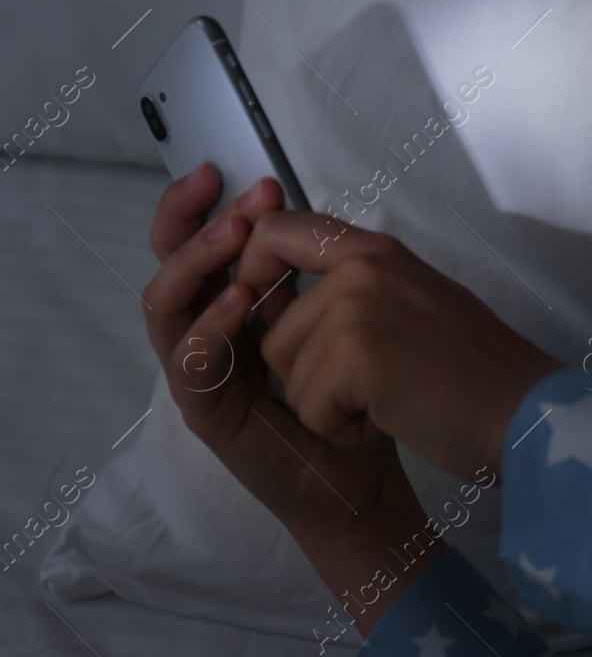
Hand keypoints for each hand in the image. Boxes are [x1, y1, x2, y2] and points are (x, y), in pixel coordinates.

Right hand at [142, 163, 440, 632]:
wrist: (361, 476)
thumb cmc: (350, 396)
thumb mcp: (333, 320)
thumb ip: (309, 273)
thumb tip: (297, 211)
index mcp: (232, 308)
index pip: (202, 245)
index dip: (217, 206)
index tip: (259, 180)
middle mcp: (205, 335)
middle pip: (168, 264)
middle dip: (188, 217)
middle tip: (218, 184)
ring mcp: (200, 374)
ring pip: (164, 306)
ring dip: (197, 262)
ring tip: (234, 234)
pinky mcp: (206, 412)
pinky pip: (190, 362)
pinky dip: (211, 325)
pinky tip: (241, 301)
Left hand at [235, 195, 565, 480]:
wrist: (525, 411)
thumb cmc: (480, 372)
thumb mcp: (418, 302)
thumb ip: (360, 289)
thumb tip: (287, 297)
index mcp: (379, 250)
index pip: (280, 230)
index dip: (255, 270)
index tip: (266, 307)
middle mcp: (363, 266)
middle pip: (274, 325)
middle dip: (307, 373)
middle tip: (373, 384)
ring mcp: (356, 307)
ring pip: (286, 373)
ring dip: (328, 405)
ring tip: (391, 400)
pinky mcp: (354, 356)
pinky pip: (309, 409)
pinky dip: (344, 430)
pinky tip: (392, 419)